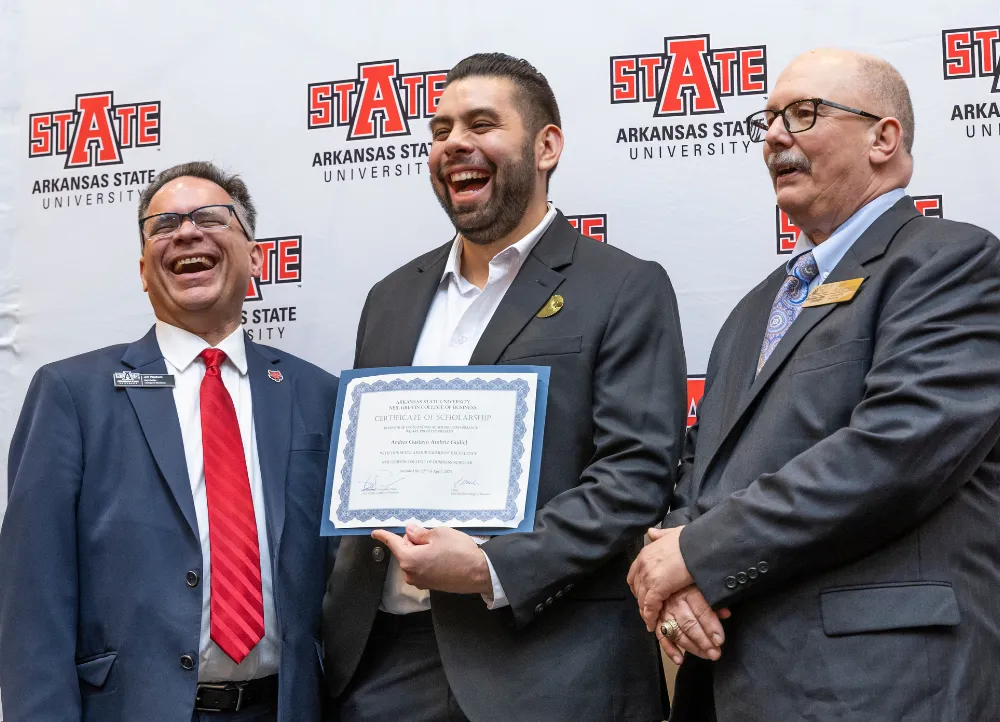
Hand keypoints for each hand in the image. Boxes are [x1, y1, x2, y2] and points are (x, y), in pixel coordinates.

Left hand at [371, 524, 491, 595]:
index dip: (383, 535)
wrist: (479, 573)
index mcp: (409, 559)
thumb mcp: (439, 534)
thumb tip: (410, 531)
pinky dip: (427, 560)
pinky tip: (443, 557)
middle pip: (405, 550)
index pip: (393, 543)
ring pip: (414, 559)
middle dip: (413, 541)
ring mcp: (420, 581)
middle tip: (432, 536)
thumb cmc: (459, 551)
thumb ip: (420, 533)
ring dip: (422, 551)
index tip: (375, 532)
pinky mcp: (430, 585)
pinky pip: (422, 568)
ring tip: (441, 547)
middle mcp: (411, 573)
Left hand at [627, 526, 694, 630]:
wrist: (700, 545)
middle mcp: (643, 564)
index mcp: (646, 552)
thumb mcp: (673, 533)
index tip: (644, 595)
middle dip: (642, 599)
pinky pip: (650, 606)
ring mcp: (649, 576)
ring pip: (642, 599)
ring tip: (651, 621)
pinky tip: (653, 624)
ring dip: (646, 610)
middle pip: (637, 588)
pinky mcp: (657, 587)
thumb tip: (651, 532)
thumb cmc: (691, 540)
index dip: (638, 586)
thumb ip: (661, 535)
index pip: (634, 574)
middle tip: (649, 610)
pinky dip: (650, 617)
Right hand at [655, 585, 730, 665]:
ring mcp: (664, 612)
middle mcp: (675, 601)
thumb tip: (726, 614)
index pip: (701, 610)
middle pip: (689, 623)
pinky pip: (662, 637)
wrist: (661, 576)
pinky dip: (669, 649)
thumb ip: (713, 601)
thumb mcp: (701, 586)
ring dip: (692, 647)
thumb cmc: (687, 582)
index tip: (719, 640)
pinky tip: (680, 659)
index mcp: (688, 591)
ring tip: (706, 655)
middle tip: (715, 653)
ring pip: (677, 632)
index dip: (711, 626)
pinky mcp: (657, 620)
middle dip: (703, 641)